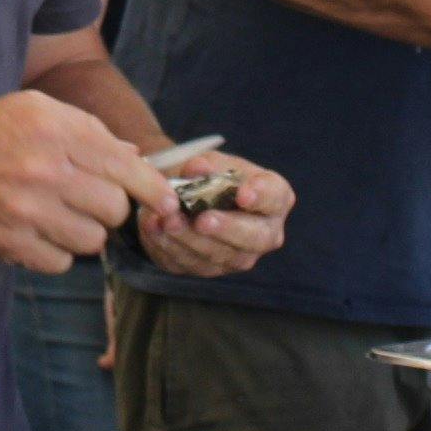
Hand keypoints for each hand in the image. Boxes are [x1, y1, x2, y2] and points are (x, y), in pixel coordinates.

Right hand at [0, 91, 177, 273]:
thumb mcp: (32, 110)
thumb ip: (84, 128)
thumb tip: (132, 155)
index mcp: (53, 128)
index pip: (124, 164)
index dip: (153, 188)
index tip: (167, 202)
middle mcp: (43, 167)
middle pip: (115, 207)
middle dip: (110, 207)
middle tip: (90, 200)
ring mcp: (27, 209)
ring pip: (92, 239)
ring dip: (84, 231)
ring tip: (61, 216)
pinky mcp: (12, 243)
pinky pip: (62, 262)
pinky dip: (57, 252)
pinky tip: (39, 233)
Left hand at [133, 145, 293, 278]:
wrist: (184, 193)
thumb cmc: (209, 175)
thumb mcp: (209, 161)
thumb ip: (205, 165)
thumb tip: (196, 168)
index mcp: (274, 199)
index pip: (275, 198)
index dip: (261, 197)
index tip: (244, 194)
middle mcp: (263, 234)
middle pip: (253, 238)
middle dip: (225, 229)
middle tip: (203, 220)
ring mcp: (237, 257)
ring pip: (218, 256)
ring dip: (190, 239)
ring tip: (169, 221)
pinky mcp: (206, 268)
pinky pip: (190, 264)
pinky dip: (169, 246)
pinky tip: (155, 228)